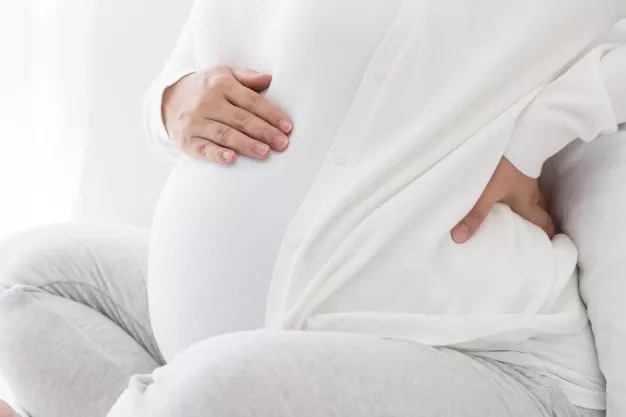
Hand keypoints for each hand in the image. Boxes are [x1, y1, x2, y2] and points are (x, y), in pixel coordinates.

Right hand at [162, 66, 292, 163]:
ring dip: (246, 144)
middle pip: (241, 119)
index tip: (288, 127)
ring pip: (225, 134)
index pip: (252, 101)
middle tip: (282, 144)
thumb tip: (269, 79)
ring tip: (265, 152)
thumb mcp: (223, 75)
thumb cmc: (205, 89)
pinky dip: (217, 154)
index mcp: (221, 85)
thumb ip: (247, 77)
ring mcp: (196, 122)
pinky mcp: (187, 140)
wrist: (167, 100)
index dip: (271, 114)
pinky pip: (203, 148)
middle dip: (264, 132)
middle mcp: (208, 102)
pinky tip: (232, 159)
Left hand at [451, 157, 555, 242]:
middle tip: (537, 234)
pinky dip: (520, 193)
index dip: (548, 235)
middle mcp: (531, 191)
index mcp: (526, 202)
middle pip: (541, 210)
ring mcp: (527, 177)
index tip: (550, 246)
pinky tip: (509, 194)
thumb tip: (460, 238)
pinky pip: (524, 184)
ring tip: (522, 217)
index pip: (543, 223)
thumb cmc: (503, 166)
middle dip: (541, 222)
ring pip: (534, 197)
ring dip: (531, 207)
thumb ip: (474, 215)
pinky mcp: (520, 165)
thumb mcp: (486, 193)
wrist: (514, 135)